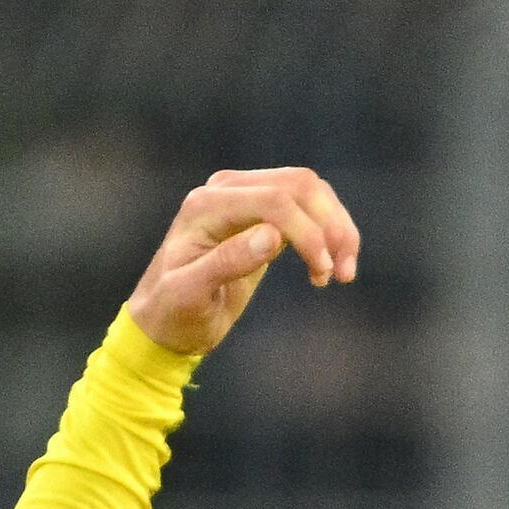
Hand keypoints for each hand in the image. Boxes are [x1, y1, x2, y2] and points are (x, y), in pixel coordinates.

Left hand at [123, 168, 360, 358]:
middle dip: (330, 226)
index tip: (324, 272)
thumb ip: (226, 263)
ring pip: (310, 192)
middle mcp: (227, 190)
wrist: (163, 322)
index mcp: (206, 205)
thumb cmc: (170, 313)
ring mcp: (245, 196)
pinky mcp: (261, 213)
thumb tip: (272, 236)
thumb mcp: (189, 295)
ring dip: (336, 228)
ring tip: (343, 274)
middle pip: (300, 186)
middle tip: (344, 274)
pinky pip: (306, 208)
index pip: (274, 201)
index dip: (308, 232)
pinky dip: (327, 234)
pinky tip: (325, 270)